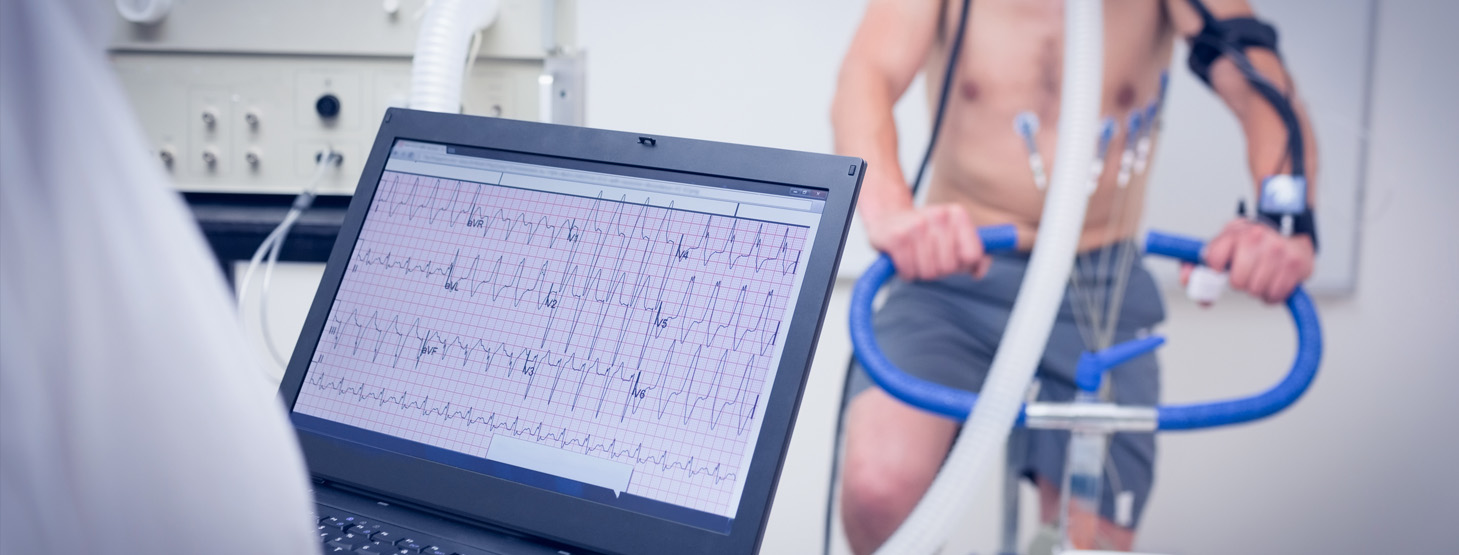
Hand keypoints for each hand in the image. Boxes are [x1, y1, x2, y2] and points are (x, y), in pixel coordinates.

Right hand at [865, 203, 989, 280]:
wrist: (886, 217)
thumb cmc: (924, 231)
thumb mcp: (953, 235)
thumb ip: (973, 252)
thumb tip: (978, 272)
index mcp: (957, 214)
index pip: (972, 255)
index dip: (961, 264)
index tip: (950, 256)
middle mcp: (939, 215)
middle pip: (949, 267)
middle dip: (938, 270)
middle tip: (927, 256)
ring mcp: (916, 225)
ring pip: (929, 272)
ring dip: (920, 272)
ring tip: (914, 257)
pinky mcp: (897, 238)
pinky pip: (909, 272)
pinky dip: (906, 272)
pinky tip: (902, 259)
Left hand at [1187, 218, 1314, 304]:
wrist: (1289, 233)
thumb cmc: (1249, 244)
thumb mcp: (1222, 246)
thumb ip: (1197, 264)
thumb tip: (1186, 280)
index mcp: (1234, 232)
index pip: (1213, 260)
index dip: (1214, 270)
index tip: (1220, 268)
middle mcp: (1256, 237)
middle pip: (1237, 282)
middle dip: (1239, 283)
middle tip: (1245, 274)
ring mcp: (1278, 250)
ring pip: (1256, 291)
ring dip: (1256, 290)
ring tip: (1260, 275)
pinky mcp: (1296, 264)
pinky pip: (1275, 296)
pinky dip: (1272, 295)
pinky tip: (1273, 281)